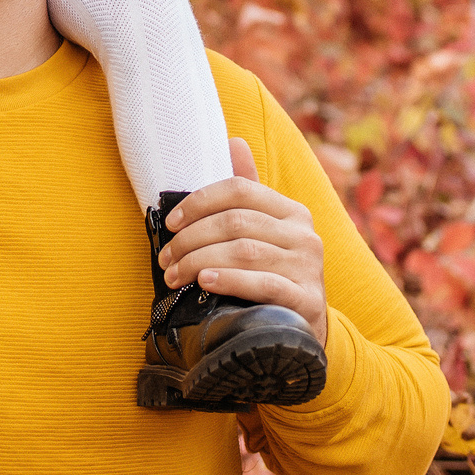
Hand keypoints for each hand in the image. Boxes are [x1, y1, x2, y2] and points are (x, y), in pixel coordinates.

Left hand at [156, 138, 326, 345]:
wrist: (302, 333)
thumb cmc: (272, 276)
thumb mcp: (262, 235)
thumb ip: (247, 194)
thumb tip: (233, 142)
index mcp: (291, 212)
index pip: (240, 190)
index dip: (200, 201)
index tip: (170, 222)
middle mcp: (304, 234)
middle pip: (237, 222)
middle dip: (191, 238)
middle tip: (165, 258)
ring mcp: (308, 268)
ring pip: (245, 252)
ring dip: (199, 261)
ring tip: (175, 275)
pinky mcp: (307, 300)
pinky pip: (263, 284)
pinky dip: (229, 280)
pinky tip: (204, 282)